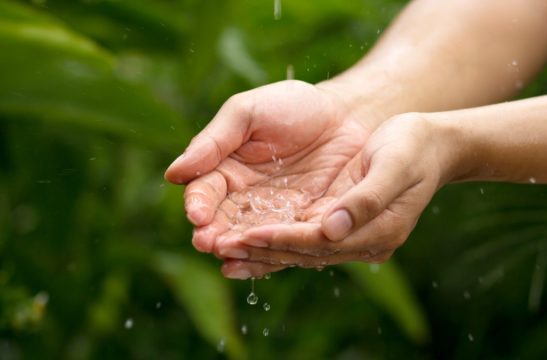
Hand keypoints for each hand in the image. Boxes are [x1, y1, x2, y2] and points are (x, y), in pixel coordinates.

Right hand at [165, 80, 372, 269]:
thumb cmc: (292, 106)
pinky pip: (288, 243)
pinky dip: (275, 254)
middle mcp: (245, 199)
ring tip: (231, 254)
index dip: (199, 203)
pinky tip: (266, 261)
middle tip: (208, 243)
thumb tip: (174, 172)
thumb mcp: (248, 113)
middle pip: (224, 222)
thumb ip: (214, 141)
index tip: (197, 214)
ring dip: (241, 248)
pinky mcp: (305, 225)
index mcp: (226, 171)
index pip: (205, 192)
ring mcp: (275, 216)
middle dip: (215, 234)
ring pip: (253, 238)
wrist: (345, 116)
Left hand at [221, 114, 458, 278]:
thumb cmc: (413, 147)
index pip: (321, 242)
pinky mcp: (340, 223)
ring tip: (221, 251)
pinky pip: (302, 237)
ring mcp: (352, 235)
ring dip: (261, 250)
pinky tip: (245, 241)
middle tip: (218, 247)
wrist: (428, 144)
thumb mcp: (396, 165)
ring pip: (299, 249)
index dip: (282, 239)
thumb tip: (332, 228)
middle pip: (304, 252)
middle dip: (261, 250)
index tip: (247, 235)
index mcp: (379, 231)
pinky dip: (273, 239)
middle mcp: (363, 241)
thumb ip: (367, 198)